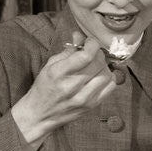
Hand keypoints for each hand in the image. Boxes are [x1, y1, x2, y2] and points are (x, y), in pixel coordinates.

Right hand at [11, 32, 116, 146]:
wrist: (40, 114)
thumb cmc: (44, 87)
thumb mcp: (51, 65)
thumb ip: (68, 50)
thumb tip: (81, 36)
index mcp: (59, 73)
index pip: (86, 55)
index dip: (92, 44)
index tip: (90, 42)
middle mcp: (72, 86)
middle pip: (98, 63)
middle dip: (98, 53)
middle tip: (92, 52)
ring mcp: (84, 98)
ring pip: (107, 74)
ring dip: (104, 65)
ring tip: (95, 65)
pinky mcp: (92, 105)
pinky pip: (111, 86)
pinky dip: (109, 77)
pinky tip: (100, 76)